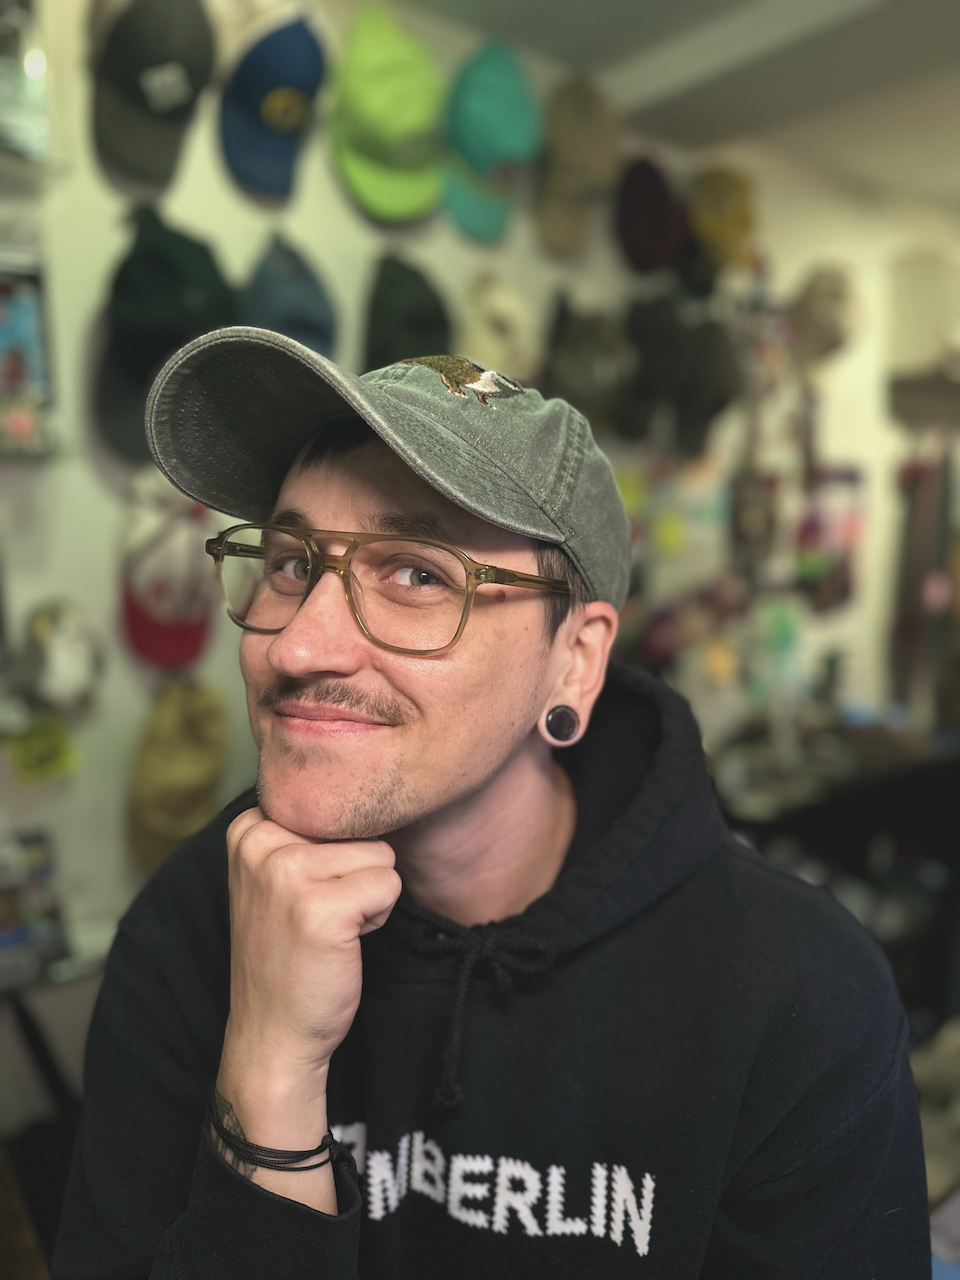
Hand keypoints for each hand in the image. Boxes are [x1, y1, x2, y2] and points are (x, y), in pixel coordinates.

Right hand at [221, 807, 400, 1083]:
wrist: (272, 1035)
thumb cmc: (287, 953)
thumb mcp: (279, 876)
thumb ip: (306, 831)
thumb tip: (370, 790)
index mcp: (249, 827)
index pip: (334, 802)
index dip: (337, 851)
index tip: (304, 893)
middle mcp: (261, 842)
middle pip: (361, 826)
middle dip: (356, 872)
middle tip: (318, 916)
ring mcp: (288, 872)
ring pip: (380, 854)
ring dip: (368, 895)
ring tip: (329, 927)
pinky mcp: (322, 907)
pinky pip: (389, 885)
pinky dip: (377, 918)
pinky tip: (341, 943)